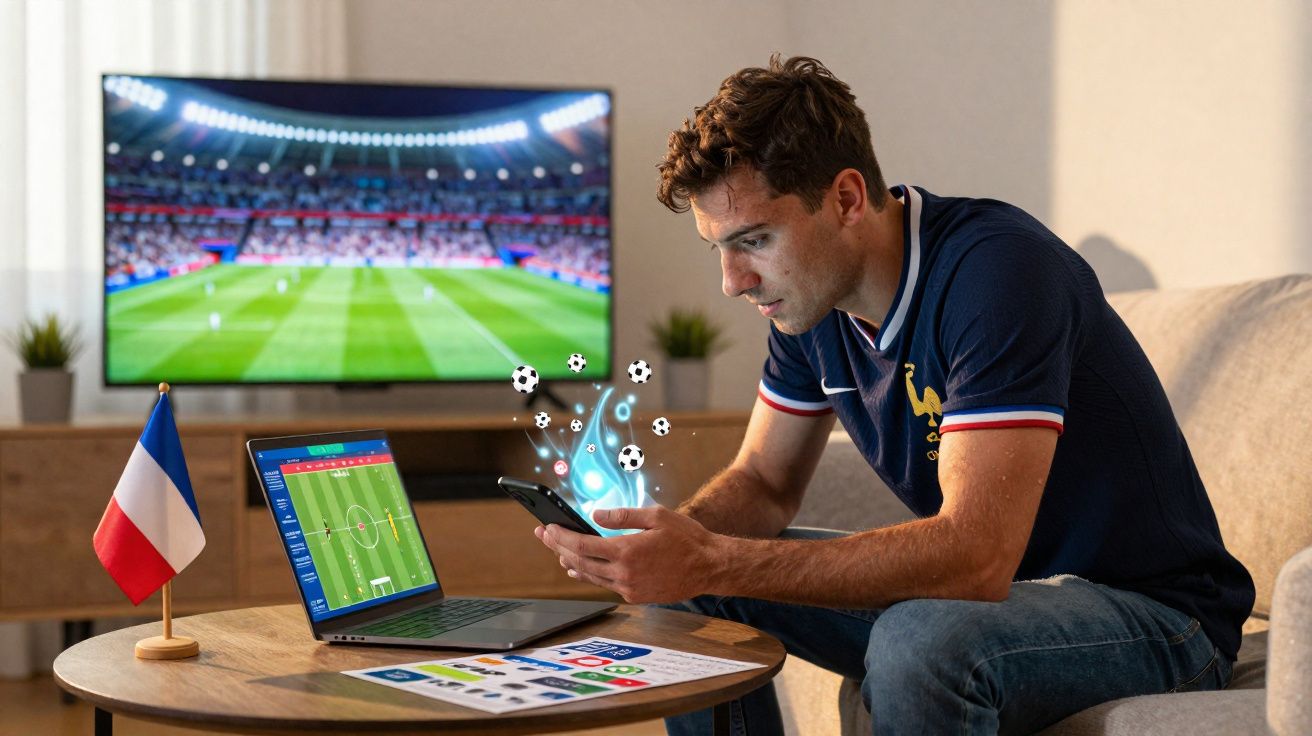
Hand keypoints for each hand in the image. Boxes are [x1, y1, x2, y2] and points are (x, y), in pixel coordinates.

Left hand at [534, 506, 722, 603]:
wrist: (710, 567)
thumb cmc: (687, 539)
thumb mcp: (656, 516)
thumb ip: (622, 516)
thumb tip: (595, 515)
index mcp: (626, 552)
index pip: (582, 545)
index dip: (561, 536)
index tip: (548, 528)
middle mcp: (624, 574)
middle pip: (579, 562)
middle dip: (557, 547)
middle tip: (544, 535)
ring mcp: (628, 588)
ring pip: (590, 576)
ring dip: (570, 562)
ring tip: (556, 550)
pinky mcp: (635, 596)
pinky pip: (604, 584)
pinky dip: (589, 575)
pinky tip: (579, 569)